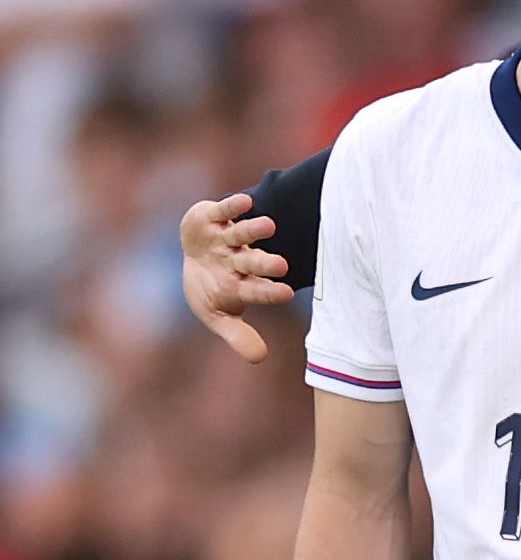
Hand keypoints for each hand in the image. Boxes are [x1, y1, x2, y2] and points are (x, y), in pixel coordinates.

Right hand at [180, 193, 292, 364]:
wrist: (194, 255)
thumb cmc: (211, 287)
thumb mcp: (215, 314)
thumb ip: (236, 334)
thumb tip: (259, 358)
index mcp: (241, 283)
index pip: (257, 289)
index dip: (269, 291)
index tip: (286, 293)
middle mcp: (238, 259)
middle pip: (253, 261)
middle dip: (265, 263)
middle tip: (282, 264)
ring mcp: (226, 238)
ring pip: (242, 234)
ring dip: (254, 229)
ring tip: (268, 225)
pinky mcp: (212, 217)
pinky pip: (225, 209)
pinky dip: (233, 205)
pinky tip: (246, 201)